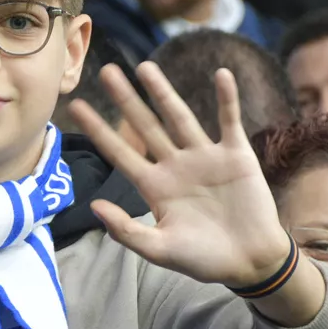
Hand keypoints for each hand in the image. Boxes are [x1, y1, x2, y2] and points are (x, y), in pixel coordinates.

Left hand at [68, 63, 324, 325]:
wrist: (250, 262)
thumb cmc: (204, 260)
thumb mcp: (160, 250)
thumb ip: (127, 231)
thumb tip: (93, 206)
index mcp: (154, 187)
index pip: (120, 152)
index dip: (99, 130)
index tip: (77, 106)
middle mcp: (175, 165)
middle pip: (145, 126)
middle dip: (126, 100)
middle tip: (107, 70)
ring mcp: (205, 157)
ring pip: (180, 116)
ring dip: (164, 92)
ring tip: (146, 66)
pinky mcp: (235, 155)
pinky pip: (229, 121)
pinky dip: (227, 98)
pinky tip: (221, 74)